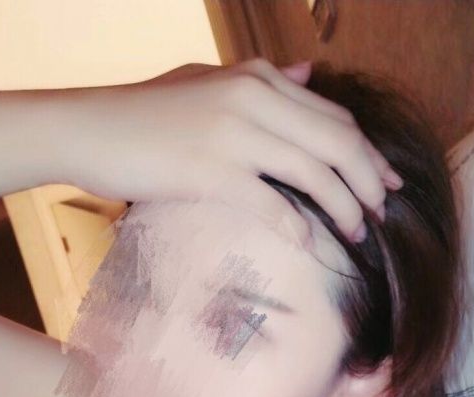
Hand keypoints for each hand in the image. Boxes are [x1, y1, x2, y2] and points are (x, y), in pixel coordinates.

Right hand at [61, 58, 402, 244]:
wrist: (87, 129)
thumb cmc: (144, 113)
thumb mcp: (206, 81)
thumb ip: (261, 80)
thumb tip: (307, 74)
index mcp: (258, 77)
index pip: (333, 117)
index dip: (368, 153)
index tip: (387, 182)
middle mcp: (253, 97)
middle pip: (337, 142)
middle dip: (370, 182)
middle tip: (384, 214)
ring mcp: (232, 133)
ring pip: (313, 173)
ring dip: (344, 209)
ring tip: (358, 235)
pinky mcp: (210, 170)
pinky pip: (271, 203)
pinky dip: (298, 227)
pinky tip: (309, 245)